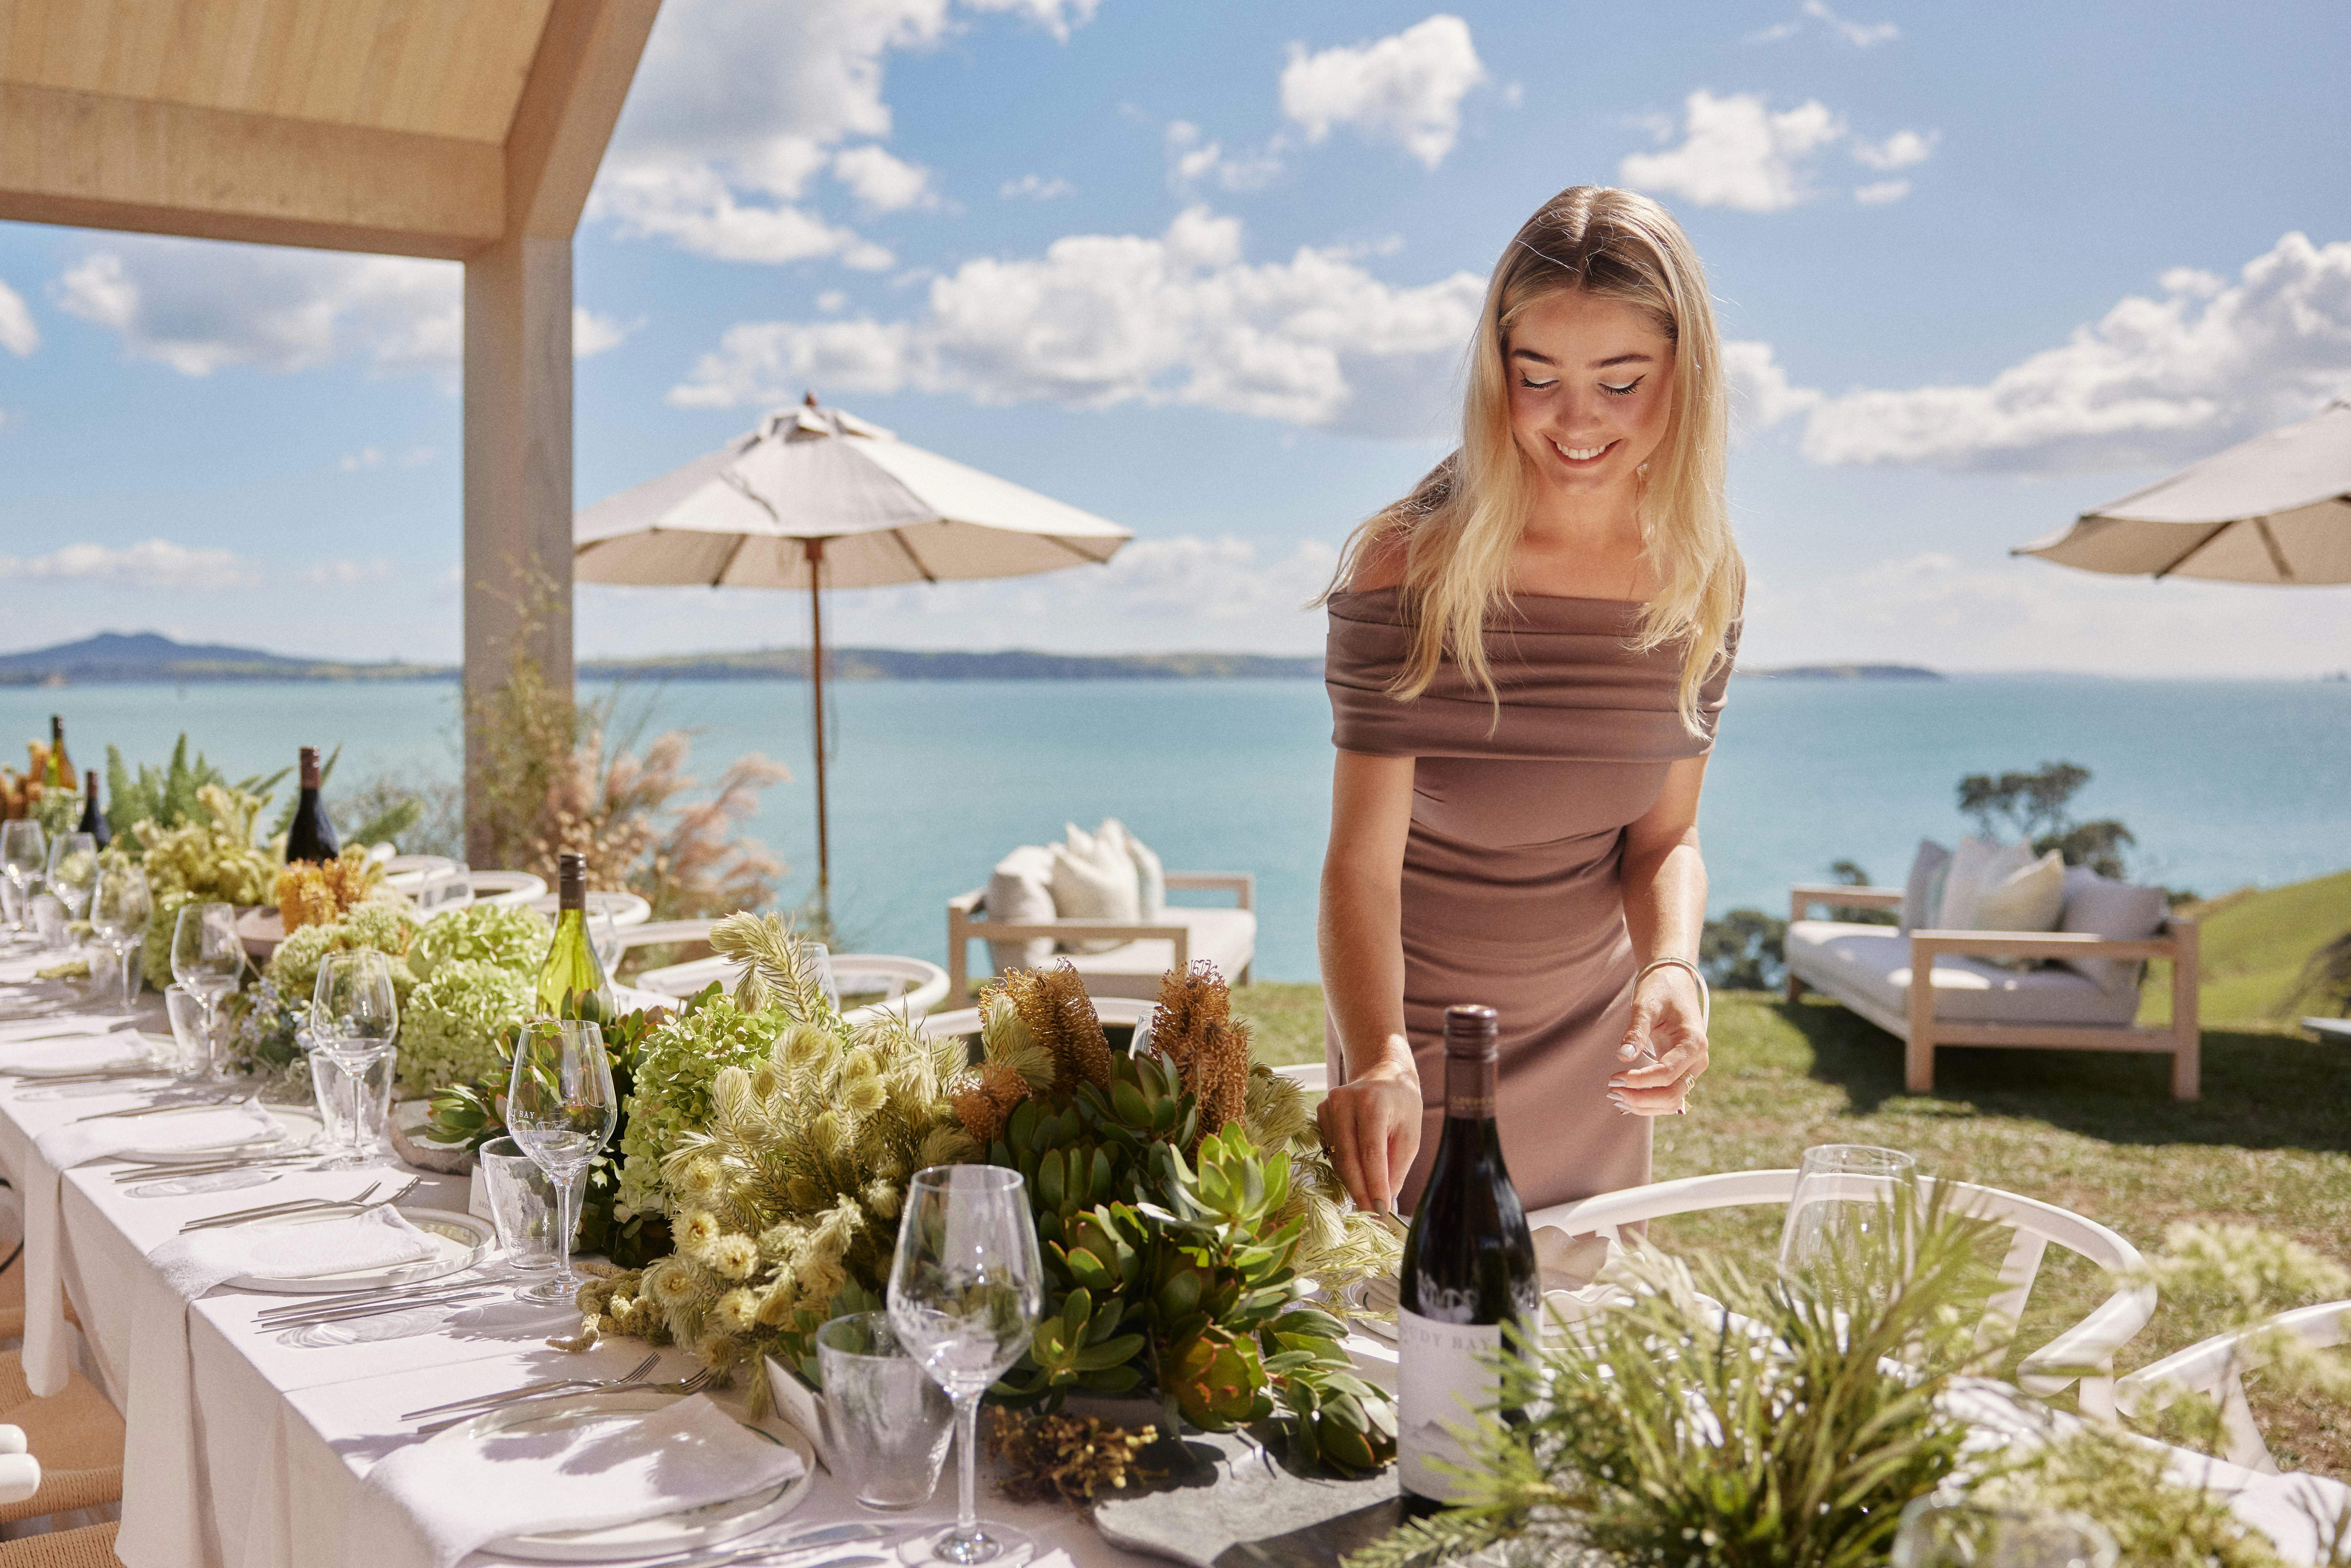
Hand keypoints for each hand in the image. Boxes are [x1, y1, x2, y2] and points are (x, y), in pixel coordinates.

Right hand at [1316, 1041, 1421, 1212]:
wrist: (1382, 1075)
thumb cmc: (1401, 1106)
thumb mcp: (1410, 1135)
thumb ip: (1397, 1168)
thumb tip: (1386, 1202)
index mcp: (1372, 1101)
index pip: (1371, 1152)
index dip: (1375, 1184)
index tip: (1382, 1210)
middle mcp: (1344, 1100)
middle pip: (1348, 1158)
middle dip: (1360, 1191)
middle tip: (1372, 1215)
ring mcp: (1327, 1106)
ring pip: (1337, 1158)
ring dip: (1352, 1182)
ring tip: (1368, 1199)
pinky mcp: (1319, 1113)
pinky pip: (1331, 1151)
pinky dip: (1344, 1168)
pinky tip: (1357, 1174)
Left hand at [1608, 965, 1707, 1114]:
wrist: (1673, 982)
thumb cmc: (1660, 990)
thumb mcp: (1646, 1005)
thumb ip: (1636, 1031)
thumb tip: (1623, 1057)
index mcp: (1694, 1043)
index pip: (1667, 1073)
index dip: (1641, 1081)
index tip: (1615, 1078)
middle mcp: (1697, 1060)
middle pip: (1673, 1094)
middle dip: (1642, 1098)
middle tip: (1612, 1091)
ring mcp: (1691, 1068)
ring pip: (1672, 1101)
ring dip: (1645, 1105)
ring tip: (1616, 1098)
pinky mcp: (1681, 1071)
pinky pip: (1668, 1095)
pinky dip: (1649, 1102)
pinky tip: (1626, 1100)